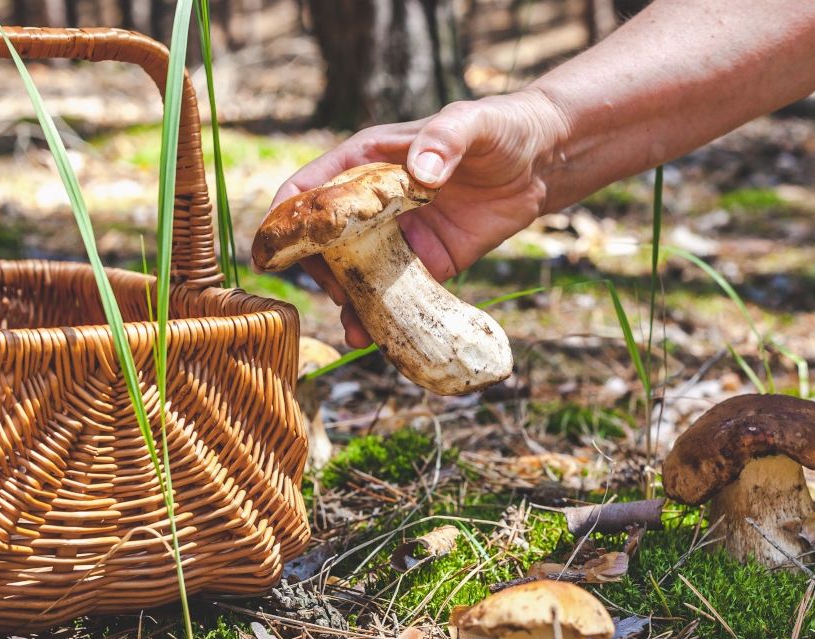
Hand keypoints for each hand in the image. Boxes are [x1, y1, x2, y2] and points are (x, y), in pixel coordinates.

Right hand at [266, 89, 567, 347]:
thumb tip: (422, 172)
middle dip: (319, 271)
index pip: (308, 190)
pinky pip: (395, 293)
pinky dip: (384, 316)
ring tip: (355, 330)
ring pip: (356, 275)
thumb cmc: (497, 128)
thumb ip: (444, 140)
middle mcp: (373, 203)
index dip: (285, 220)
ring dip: (348, 303)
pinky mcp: (427, 263)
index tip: (274, 252)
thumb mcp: (470, 124)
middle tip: (337, 292)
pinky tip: (378, 338)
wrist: (541, 162)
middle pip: (323, 242)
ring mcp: (397, 236)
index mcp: (366, 162)